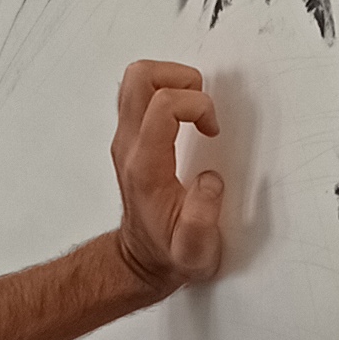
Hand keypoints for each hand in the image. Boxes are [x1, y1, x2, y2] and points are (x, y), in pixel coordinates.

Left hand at [112, 59, 223, 288]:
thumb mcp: (194, 252)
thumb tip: (209, 181)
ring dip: (172, 82)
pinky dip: (166, 92)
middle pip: (139, 77)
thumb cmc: (170, 253)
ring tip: (196, 109)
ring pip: (135, 80)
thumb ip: (202, 219)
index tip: (213, 130)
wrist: (142, 261)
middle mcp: (129, 146)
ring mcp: (125, 139)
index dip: (198, 105)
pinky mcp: (130, 138)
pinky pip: (140, 95)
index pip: (162, 105)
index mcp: (145, 166)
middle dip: (181, 78)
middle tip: (203, 106)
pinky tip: (186, 117)